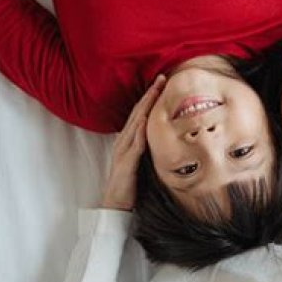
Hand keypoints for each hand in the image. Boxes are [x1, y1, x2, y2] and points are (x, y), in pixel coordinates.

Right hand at [101, 75, 165, 209]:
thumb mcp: (142, 159)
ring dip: (146, 107)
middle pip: (138, 113)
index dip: (150, 97)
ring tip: (155, 92)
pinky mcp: (126, 164)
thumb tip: (165, 135)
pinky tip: (147, 121)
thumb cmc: (131, 182)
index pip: (141, 113)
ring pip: (136, 124)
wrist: (116, 203)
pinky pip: (135, 145)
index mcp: (129, 139)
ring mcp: (124, 151)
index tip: (162, 83)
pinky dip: (140, 132)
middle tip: (160, 78)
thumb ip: (149, 146)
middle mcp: (124, 141)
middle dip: (149, 95)